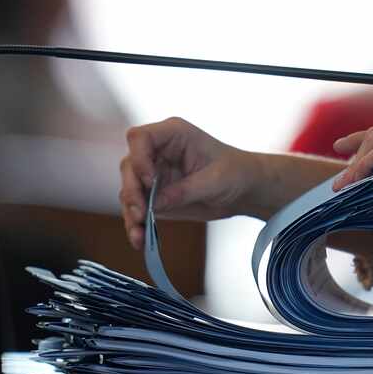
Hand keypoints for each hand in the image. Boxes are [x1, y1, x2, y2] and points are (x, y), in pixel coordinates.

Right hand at [119, 117, 265, 249]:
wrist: (243, 189)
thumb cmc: (234, 173)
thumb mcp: (214, 180)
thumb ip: (185, 190)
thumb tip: (155, 204)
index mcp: (173, 134)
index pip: (140, 138)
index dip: (139, 158)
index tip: (150, 181)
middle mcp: (157, 151)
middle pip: (129, 166)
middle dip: (132, 191)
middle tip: (141, 213)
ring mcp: (154, 173)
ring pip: (129, 190)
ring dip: (131, 212)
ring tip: (139, 233)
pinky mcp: (155, 194)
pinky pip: (138, 208)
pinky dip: (137, 224)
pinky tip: (139, 239)